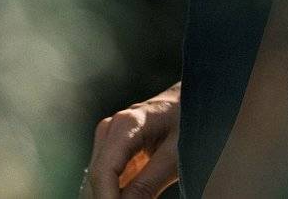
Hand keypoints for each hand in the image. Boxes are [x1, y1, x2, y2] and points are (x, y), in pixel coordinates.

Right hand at [80, 81, 180, 197]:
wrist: (190, 98)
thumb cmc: (188, 119)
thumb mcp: (174, 154)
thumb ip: (147, 184)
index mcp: (126, 124)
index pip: (103, 172)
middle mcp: (110, 128)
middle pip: (97, 178)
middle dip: (111, 198)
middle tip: (144, 198)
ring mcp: (108, 137)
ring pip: (97, 181)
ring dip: (113, 196)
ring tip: (145, 195)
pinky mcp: (112, 148)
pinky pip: (106, 178)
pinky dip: (115, 193)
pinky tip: (136, 195)